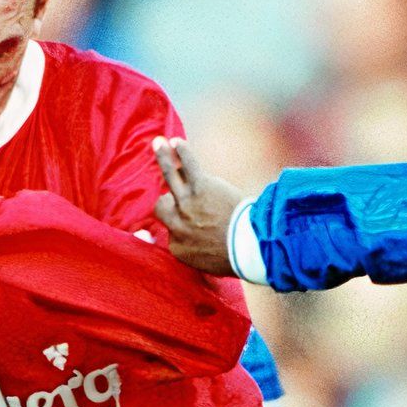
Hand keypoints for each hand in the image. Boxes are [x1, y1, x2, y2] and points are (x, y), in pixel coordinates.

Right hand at [153, 136, 245, 273]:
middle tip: (170, 194)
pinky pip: (188, 166)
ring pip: (169, 178)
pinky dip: (182, 152)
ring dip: (163, 159)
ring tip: (157, 144)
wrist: (249, 247)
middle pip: (162, 206)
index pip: (171, 231)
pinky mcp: (201, 187)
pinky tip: (176, 142)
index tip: (190, 226)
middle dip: (166, 201)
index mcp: (178, 247)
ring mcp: (187, 204)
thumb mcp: (207, 265)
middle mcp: (177, 224)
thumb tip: (197, 246)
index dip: (180, 226)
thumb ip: (196, 254)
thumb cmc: (234, 259)